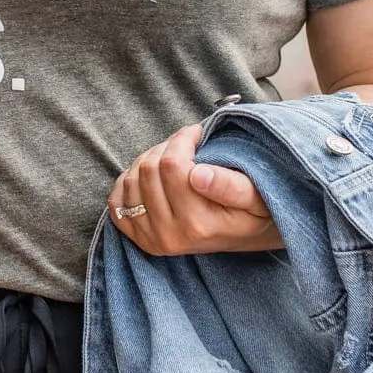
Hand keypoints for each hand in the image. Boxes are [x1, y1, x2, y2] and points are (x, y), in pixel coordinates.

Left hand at [109, 123, 282, 256]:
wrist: (248, 235)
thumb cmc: (254, 210)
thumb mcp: (256, 197)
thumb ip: (230, 186)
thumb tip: (198, 174)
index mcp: (198, 224)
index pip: (171, 166)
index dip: (183, 139)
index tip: (198, 133)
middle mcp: (170, 236)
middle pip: (148, 169)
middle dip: (167, 147)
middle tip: (186, 144)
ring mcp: (151, 239)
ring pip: (131, 179)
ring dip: (150, 159)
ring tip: (174, 159)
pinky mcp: (139, 238)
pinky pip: (116, 202)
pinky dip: (129, 181)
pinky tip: (152, 177)